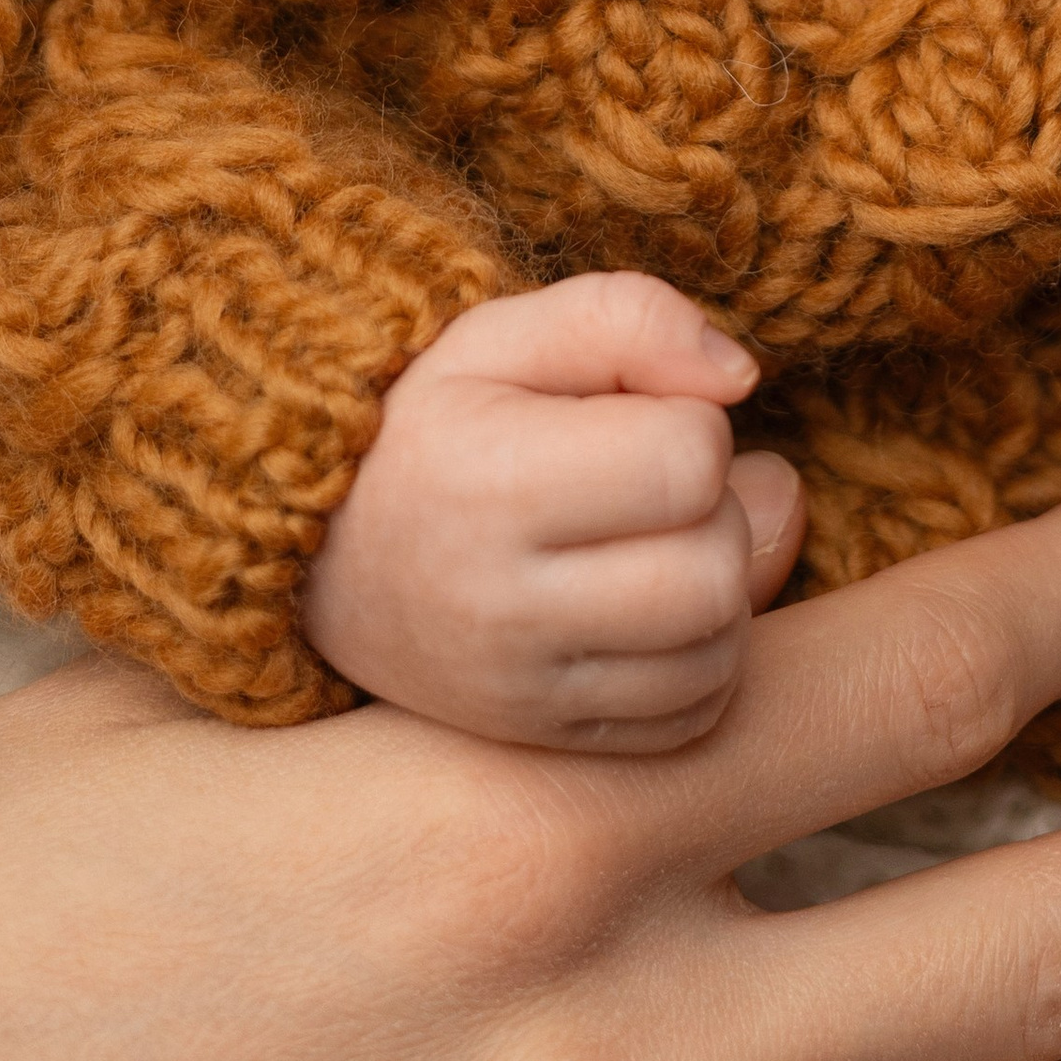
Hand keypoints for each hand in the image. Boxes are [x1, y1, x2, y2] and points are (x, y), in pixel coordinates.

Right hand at [302, 270, 807, 746]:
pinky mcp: (543, 741)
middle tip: (658, 485)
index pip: (687, 462)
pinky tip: (652, 611)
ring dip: (719, 589)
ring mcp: (522, 690)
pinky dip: (703, 664)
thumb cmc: (428, 425)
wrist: (320, 557)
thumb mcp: (502, 334)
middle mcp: (501, 607)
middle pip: (712, 574)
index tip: (640, 416)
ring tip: (656, 542)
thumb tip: (739, 379)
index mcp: (489, 483)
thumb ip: (628, 320)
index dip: (693, 423)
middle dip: (718, 511)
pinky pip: (690, 720)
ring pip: (716, 656)